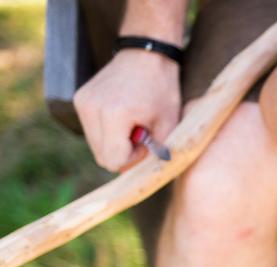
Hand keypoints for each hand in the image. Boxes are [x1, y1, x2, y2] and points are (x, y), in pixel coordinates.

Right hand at [73, 49, 180, 171]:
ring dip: (114, 142)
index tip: (146, 143)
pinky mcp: (79, 99)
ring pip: (95, 145)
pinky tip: (123, 116)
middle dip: (122, 153)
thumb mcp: (169, 124)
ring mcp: (82, 102)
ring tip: (132, 124)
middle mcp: (92, 108)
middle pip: (102, 156)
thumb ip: (154, 153)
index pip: (113, 161)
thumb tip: (133, 174)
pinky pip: (91, 130)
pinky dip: (106, 131)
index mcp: (115, 115)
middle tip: (141, 134)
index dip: (132, 159)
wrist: (146, 54)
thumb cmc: (163, 89)